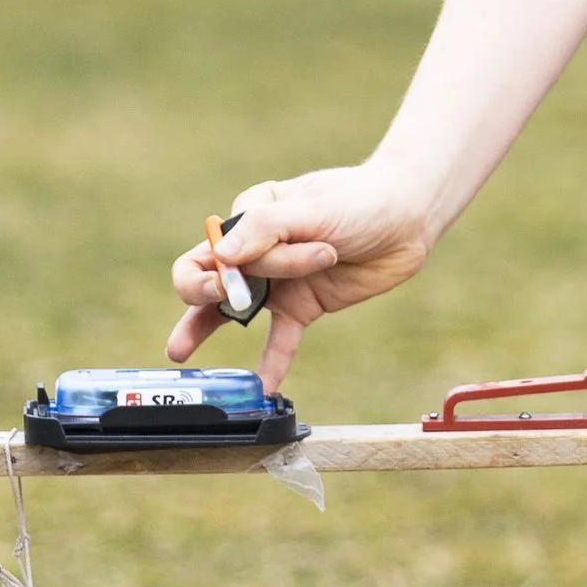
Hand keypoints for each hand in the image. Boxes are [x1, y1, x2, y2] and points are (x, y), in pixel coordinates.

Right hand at [168, 168, 432, 395]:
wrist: (407, 219)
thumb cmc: (358, 200)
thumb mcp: (311, 207)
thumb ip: (267, 229)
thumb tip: (223, 255)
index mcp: (252, 215)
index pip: (212, 246)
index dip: (210, 266)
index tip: (232, 272)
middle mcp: (258, 251)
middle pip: (212, 278)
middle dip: (204, 291)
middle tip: (219, 298)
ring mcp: (279, 281)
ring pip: (233, 310)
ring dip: (205, 328)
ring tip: (178, 350)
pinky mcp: (303, 306)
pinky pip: (280, 340)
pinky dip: (270, 362)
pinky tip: (262, 387)